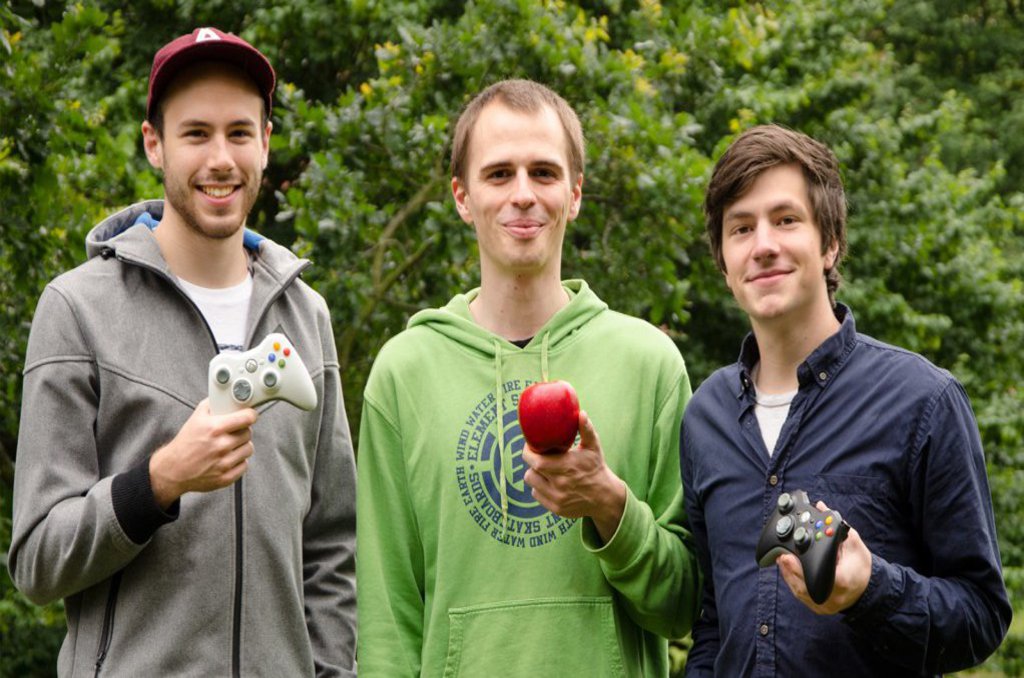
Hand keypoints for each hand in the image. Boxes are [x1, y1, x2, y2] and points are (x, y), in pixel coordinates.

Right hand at [149, 398, 257, 508]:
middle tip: (232, 433)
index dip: (250, 415)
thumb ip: (212, 405)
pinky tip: (227, 458)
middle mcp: (220, 446)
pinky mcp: (226, 477)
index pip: (246, 418)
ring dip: (241, 446)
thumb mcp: (196, 418)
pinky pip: (244, 465)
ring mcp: (224, 463)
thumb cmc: (185, 443)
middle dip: (242, 431)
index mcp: (214, 428)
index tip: (250, 415)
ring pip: (248, 449)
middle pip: (248, 433)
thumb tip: (227, 397)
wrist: (173, 469)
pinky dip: (238, 461)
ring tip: (229, 446)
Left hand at [522, 410, 625, 543]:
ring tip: (544, 469)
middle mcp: (560, 484)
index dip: (528, 452)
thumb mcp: (593, 447)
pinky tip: (549, 482)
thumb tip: (581, 413)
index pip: (536, 461)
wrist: (605, 497)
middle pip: (530, 472)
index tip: (530, 445)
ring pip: (532, 483)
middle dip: (532, 462)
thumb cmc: (596, 467)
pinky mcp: (556, 509)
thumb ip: (586, 429)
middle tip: (537, 456)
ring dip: (535, 474)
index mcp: (567, 467)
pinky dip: (539, 487)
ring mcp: (557, 498)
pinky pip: (536, 495)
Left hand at [776, 500, 871, 613]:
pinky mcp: (817, 607)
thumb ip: (835, 527)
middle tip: (780, 555)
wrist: (867, 590)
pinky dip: (792, 581)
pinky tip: (787, 569)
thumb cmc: (860, 566)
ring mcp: (823, 605)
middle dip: (789, 568)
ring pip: (799, 590)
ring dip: (788, 573)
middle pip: (803, 585)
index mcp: (842, 582)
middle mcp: (831, 597)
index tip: (788, 557)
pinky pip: (800, 594)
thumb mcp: (853, 544)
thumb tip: (821, 507)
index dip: (799, 568)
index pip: (818, 575)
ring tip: (781, 559)